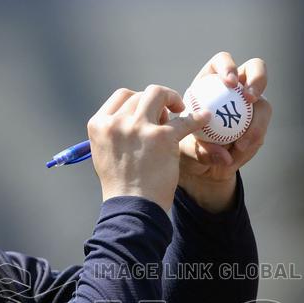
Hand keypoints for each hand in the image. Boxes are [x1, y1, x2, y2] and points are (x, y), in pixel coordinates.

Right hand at [89, 85, 209, 212]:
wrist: (132, 208)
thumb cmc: (122, 188)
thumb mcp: (104, 156)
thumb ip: (114, 134)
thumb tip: (130, 117)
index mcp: (99, 125)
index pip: (121, 97)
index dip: (138, 100)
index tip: (148, 111)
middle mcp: (116, 122)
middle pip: (140, 94)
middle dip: (155, 100)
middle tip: (167, 111)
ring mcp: (138, 127)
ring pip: (158, 94)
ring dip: (172, 98)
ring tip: (181, 109)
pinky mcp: (161, 137)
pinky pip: (184, 120)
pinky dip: (196, 118)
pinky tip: (204, 118)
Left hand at [177, 53, 271, 211]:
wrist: (201, 165)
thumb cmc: (188, 148)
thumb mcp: (187, 149)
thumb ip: (203, 150)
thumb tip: (224, 155)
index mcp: (211, 81)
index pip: (222, 61)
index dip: (229, 66)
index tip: (230, 83)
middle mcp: (234, 89)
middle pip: (255, 69)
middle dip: (258, 80)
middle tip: (250, 99)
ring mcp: (249, 105)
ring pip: (264, 105)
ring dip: (257, 125)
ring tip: (240, 146)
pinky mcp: (258, 123)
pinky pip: (261, 131)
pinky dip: (251, 144)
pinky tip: (238, 155)